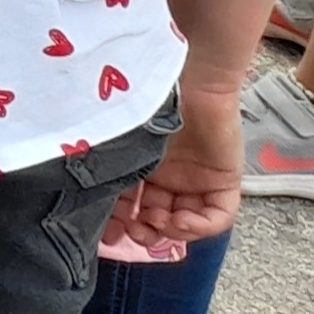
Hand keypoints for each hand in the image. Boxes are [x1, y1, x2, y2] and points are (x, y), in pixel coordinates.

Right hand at [101, 83, 243, 257]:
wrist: (188, 78)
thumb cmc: (147, 98)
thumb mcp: (123, 139)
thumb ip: (111, 166)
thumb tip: (89, 199)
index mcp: (144, 166)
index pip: (132, 204)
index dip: (120, 223)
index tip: (107, 236)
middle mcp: (170, 177)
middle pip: (159, 218)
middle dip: (146, 231)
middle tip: (135, 232)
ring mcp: (198, 181)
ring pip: (187, 221)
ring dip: (171, 231)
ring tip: (158, 222)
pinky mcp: (224, 181)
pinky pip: (218, 215)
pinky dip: (200, 226)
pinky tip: (182, 221)